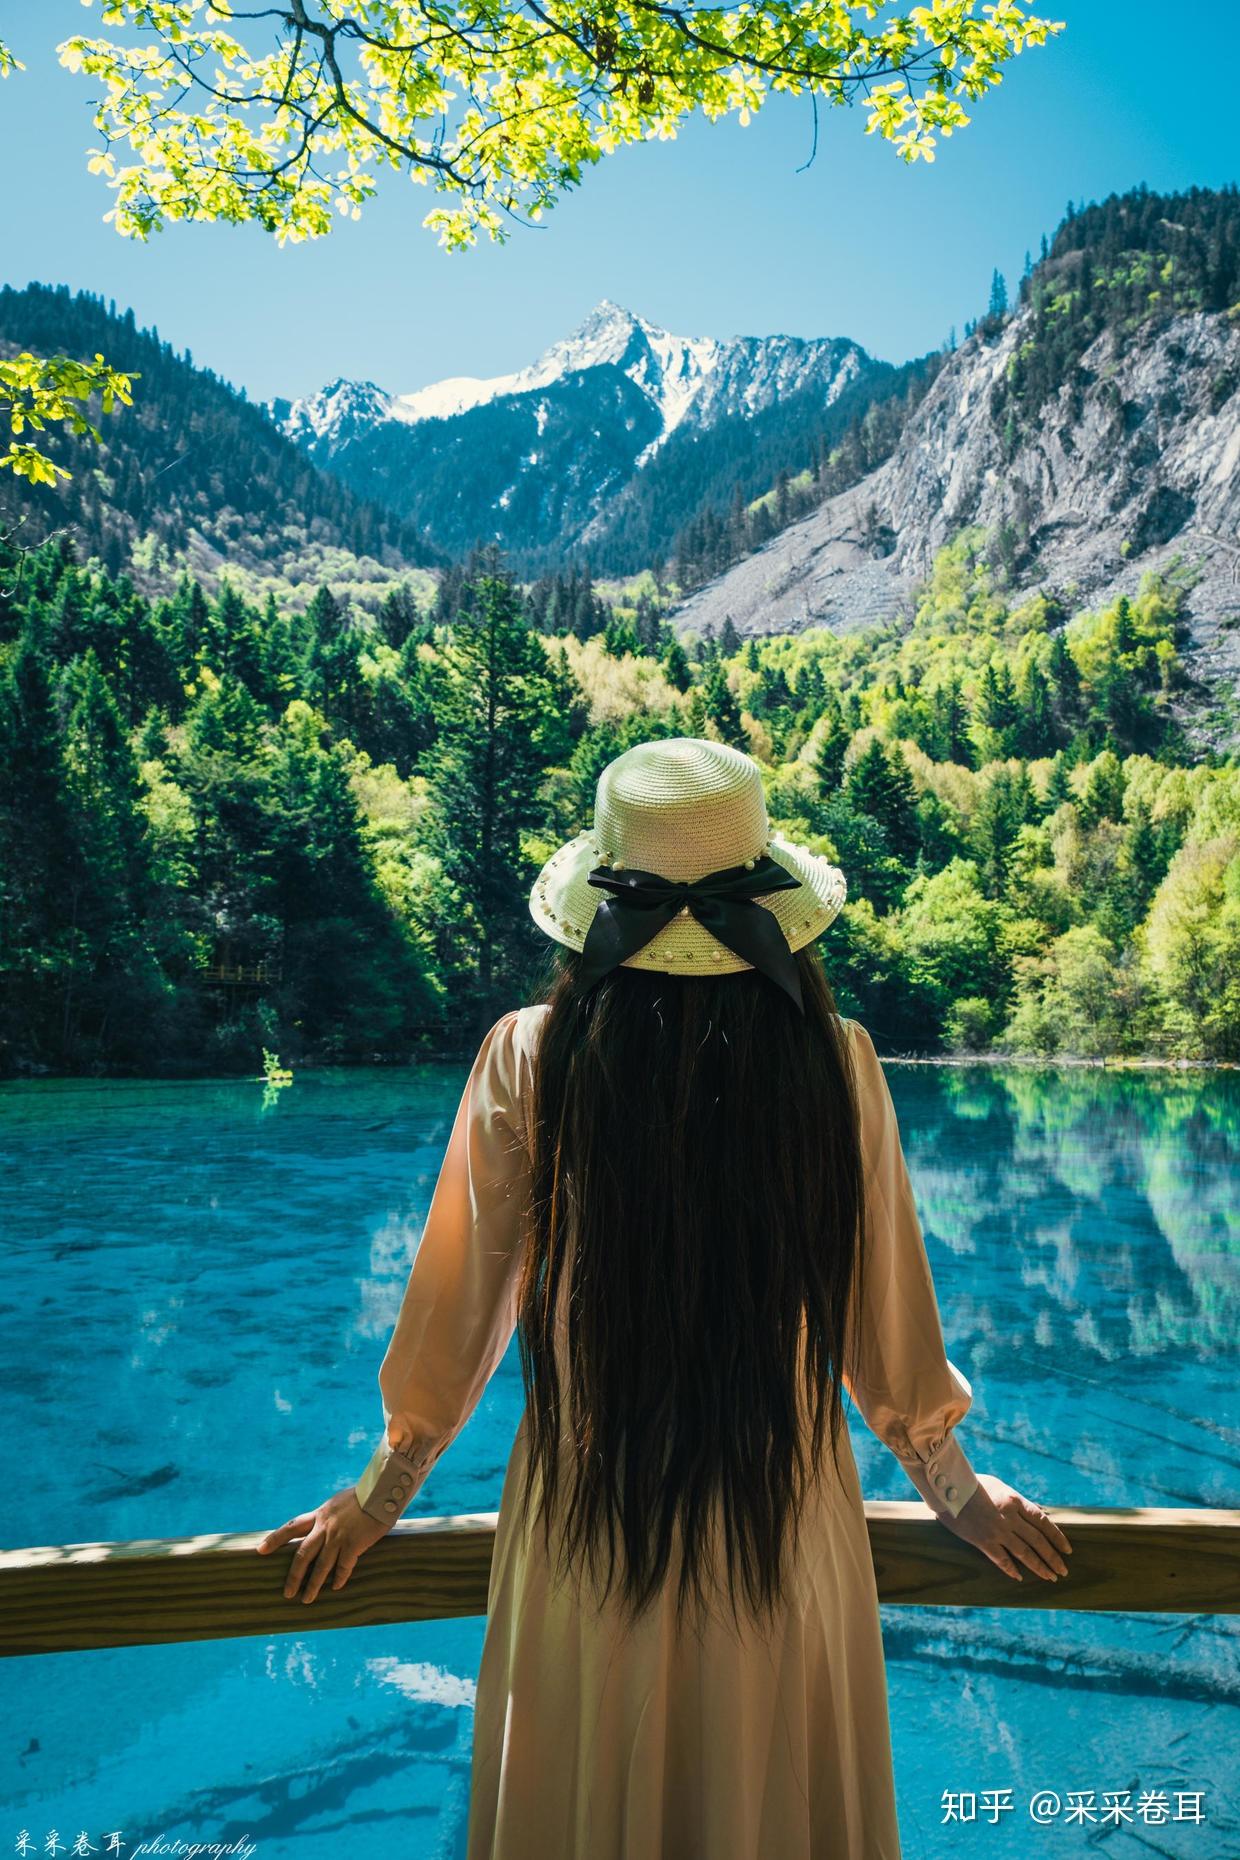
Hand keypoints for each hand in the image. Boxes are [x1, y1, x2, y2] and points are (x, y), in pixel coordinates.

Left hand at [256, 1487, 393, 1602]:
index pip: (291, 1527)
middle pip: (302, 1554)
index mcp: (319, 1514)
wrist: (381, 1492)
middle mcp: (324, 1526)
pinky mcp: (354, 1544)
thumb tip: (321, 1526)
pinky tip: (336, 1587)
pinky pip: (343, 1566)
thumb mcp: (338, 1503)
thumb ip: (328, 1516)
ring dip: (313, 1585)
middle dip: (293, 1576)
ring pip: (320, 1566)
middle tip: (287, 1593)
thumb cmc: (363, 1496)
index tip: (260, 1550)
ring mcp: (339, 1536)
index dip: (275, 1539)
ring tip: (307, 1599)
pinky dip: (339, 1578)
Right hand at [942, 1475, 1073, 1583]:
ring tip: (1051, 1577)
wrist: (947, 1488)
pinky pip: (1002, 1559)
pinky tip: (1020, 1577)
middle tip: (1063, 1570)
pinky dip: (1012, 1569)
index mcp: (1015, 1501)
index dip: (1057, 1537)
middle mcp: (1010, 1518)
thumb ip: (1015, 1502)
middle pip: (1038, 1541)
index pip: (1043, 1522)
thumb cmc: (971, 1483)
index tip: (1067, 1550)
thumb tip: (1033, 1514)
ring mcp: (997, 1531)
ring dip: (1040, 1567)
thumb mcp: (999, 1487)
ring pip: (1025, 1553)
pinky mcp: (983, 1541)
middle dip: (1053, 1557)